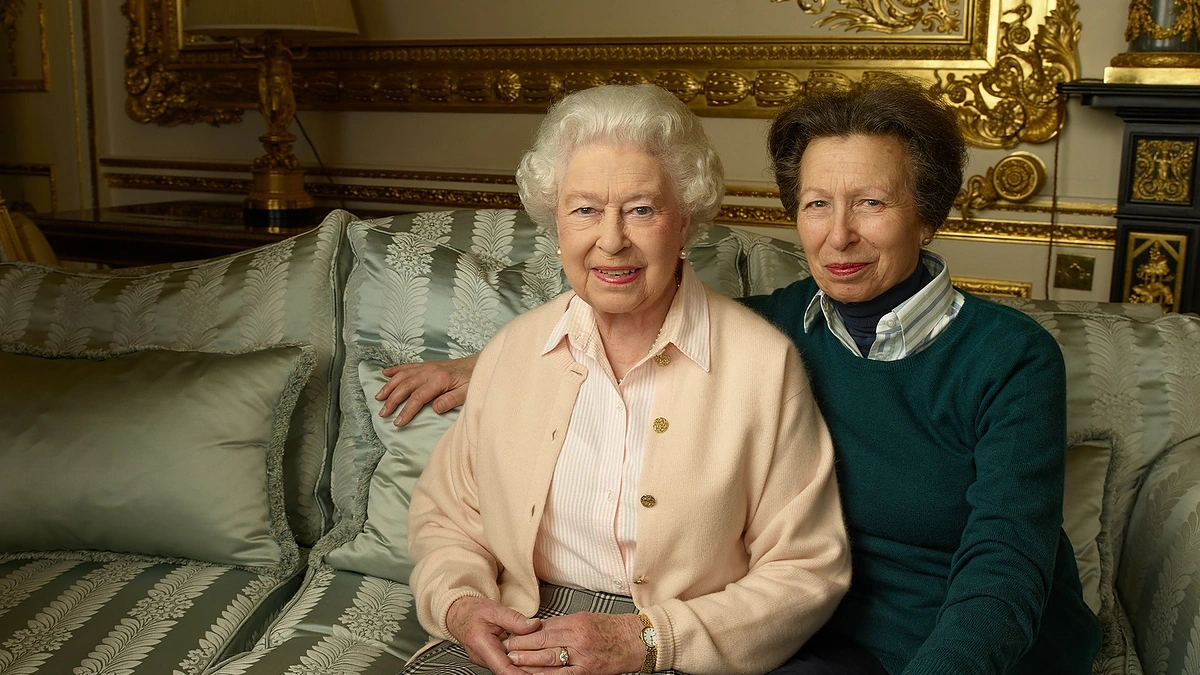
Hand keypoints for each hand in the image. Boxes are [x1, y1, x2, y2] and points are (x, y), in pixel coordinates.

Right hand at [376, 353, 478, 426]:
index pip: (418, 397)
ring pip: (402, 376)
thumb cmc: (473, 380)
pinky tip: (385, 374)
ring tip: (379, 397)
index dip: (406, 410)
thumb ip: (450, 400)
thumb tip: (434, 408)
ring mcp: (427, 366)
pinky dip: (395, 370)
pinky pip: (407, 366)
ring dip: (389, 386)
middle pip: (405, 386)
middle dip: (392, 400)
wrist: (478, 363)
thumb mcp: (466, 393)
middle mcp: (430, 371)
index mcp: (439, 380)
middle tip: (383, 413)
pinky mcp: (427, 365)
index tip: (398, 422)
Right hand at [446, 596, 541, 674]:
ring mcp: (486, 660)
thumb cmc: (472, 611)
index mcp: (482, 645)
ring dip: (525, 668)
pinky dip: (520, 663)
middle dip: (527, 672)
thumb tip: (534, 625)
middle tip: (547, 670)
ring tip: (544, 667)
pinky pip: (507, 665)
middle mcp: (483, 658)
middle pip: (508, 671)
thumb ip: (515, 619)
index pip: (503, 668)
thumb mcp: (495, 609)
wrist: (458, 614)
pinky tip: (535, 662)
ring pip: (508, 669)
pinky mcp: (491, 659)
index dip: (520, 674)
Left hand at [503, 612, 644, 674]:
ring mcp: (582, 655)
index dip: (523, 633)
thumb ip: (564, 625)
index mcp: (575, 622)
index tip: (509, 635)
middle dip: (520, 646)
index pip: (542, 627)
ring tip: (512, 661)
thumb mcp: (587, 619)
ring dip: (528, 661)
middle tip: (503, 648)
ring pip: (549, 659)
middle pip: (542, 641)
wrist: (636, 640)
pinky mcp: (587, 671)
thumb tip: (539, 629)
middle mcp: (577, 637)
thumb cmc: (612, 628)